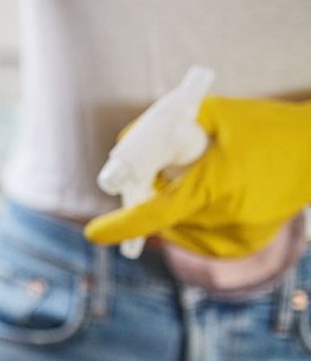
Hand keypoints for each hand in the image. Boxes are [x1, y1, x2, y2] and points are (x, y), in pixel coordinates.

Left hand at [86, 96, 310, 256]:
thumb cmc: (265, 127)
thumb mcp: (216, 113)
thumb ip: (166, 126)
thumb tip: (127, 143)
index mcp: (217, 185)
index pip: (157, 213)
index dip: (122, 226)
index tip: (94, 233)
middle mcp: (225, 218)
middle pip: (162, 215)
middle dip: (152, 195)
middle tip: (162, 171)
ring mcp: (234, 238)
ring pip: (176, 226)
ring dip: (173, 205)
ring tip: (206, 175)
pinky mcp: (239, 247)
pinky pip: (194, 234)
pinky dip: (191, 215)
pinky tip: (217, 192)